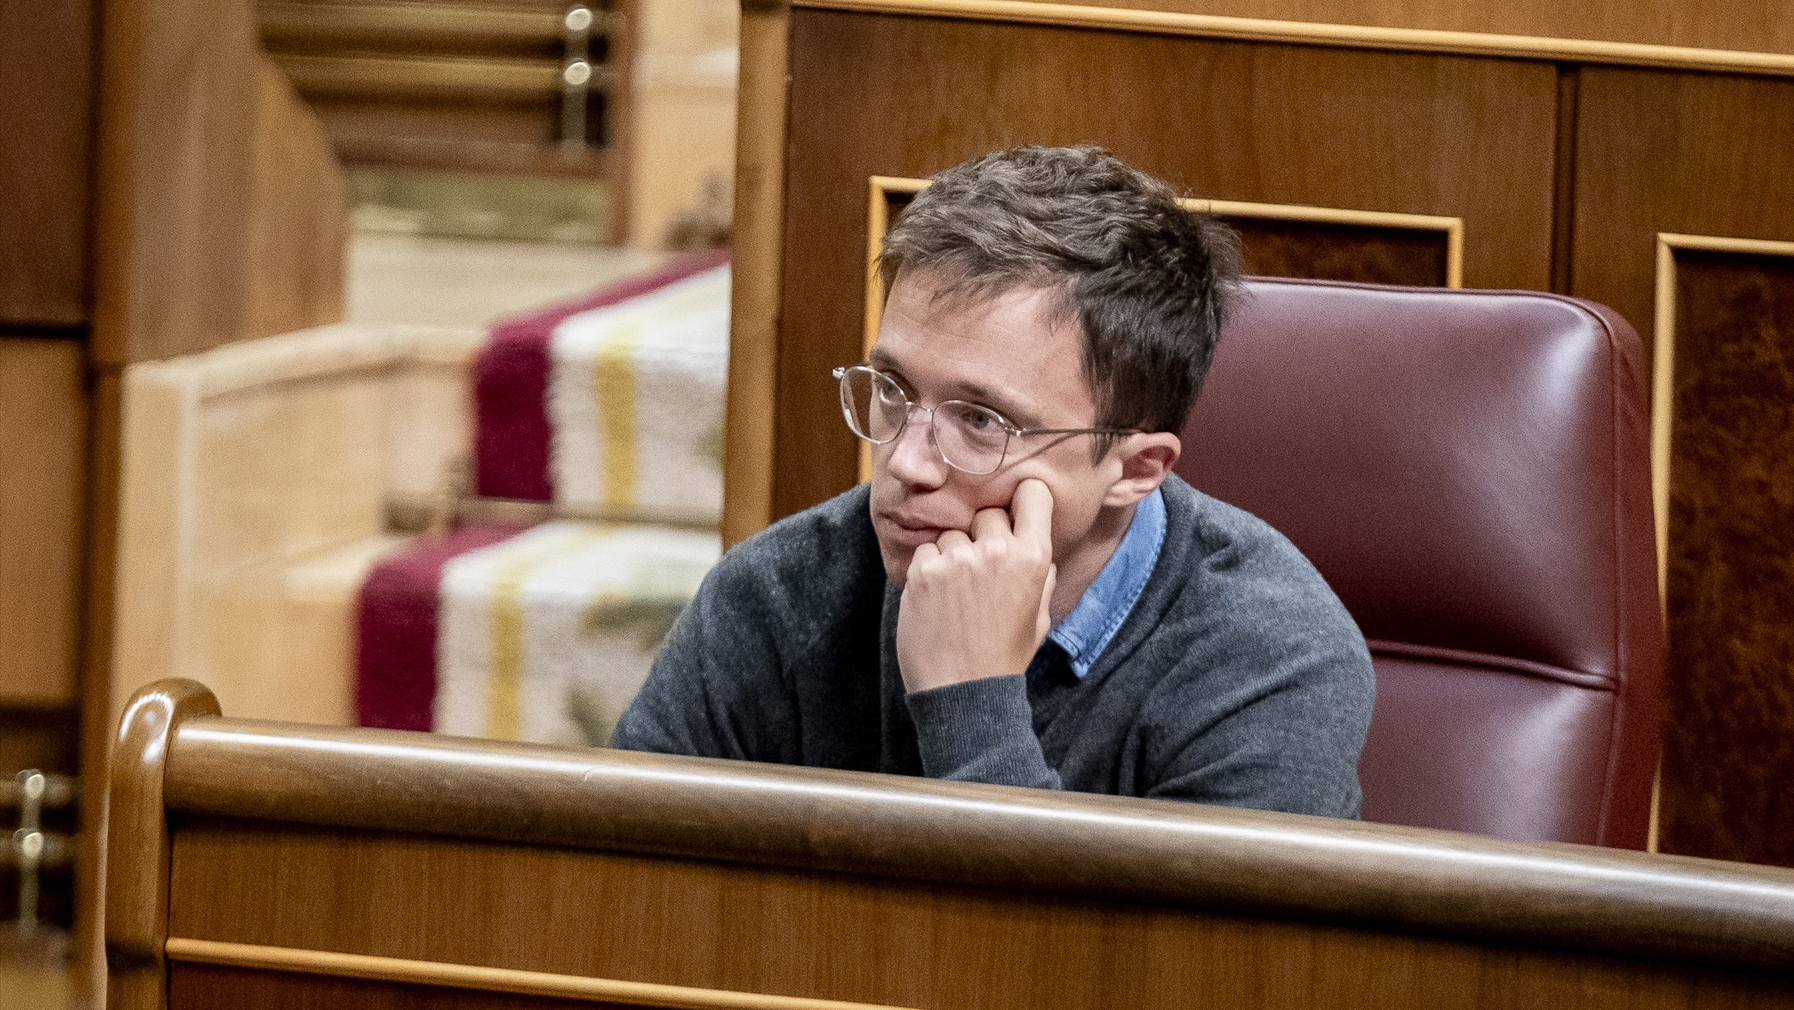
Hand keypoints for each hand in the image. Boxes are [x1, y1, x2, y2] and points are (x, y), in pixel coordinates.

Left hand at [896, 479, 1056, 692]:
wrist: (963, 692)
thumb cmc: (1004, 656)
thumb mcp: (1040, 616)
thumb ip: (1041, 574)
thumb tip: (1034, 542)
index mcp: (1033, 558)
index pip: (1033, 494)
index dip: (1023, 501)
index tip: (1015, 513)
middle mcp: (997, 551)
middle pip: (988, 514)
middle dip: (983, 537)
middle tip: (980, 574)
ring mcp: (957, 560)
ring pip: (953, 533)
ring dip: (952, 556)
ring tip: (956, 596)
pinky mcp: (923, 571)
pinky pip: (926, 551)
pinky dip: (928, 571)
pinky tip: (936, 602)